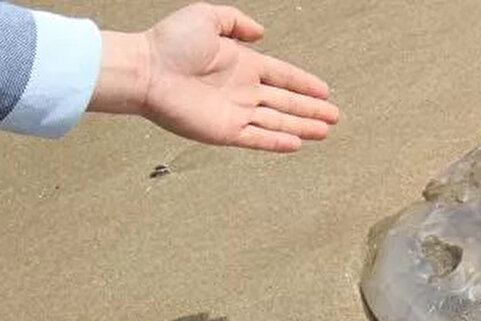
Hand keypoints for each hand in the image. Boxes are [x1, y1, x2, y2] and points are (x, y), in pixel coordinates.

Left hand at [91, 4, 338, 151]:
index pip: (282, 75)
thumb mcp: (206, 17)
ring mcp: (235, 112)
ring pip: (278, 121)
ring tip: (325, 132)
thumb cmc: (169, 42)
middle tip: (334, 116)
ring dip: (302, 126)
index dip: (304, 83)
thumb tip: (260, 33)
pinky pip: (258, 138)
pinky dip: (278, 142)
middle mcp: (242, 91)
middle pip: (286, 101)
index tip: (324, 90)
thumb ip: (235, 22)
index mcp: (242, 64)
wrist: (145, 70)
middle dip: (311, 109)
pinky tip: (297, 144)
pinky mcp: (225, 131)